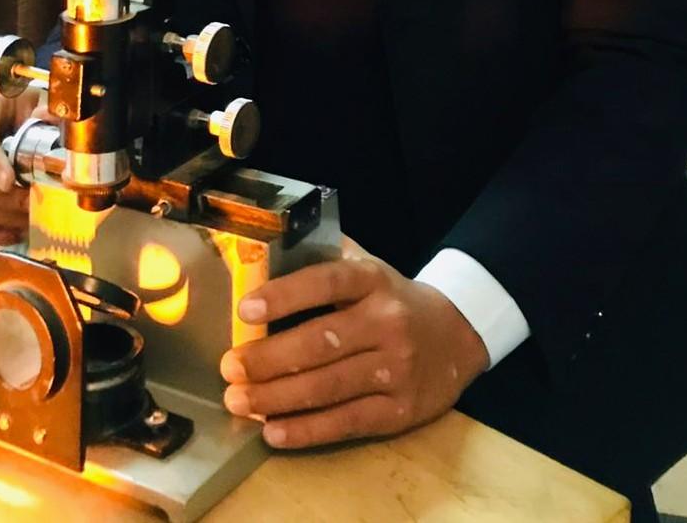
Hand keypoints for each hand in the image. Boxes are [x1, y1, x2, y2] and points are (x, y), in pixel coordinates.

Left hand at [219, 240, 488, 449]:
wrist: (457, 334)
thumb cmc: (392, 299)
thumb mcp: (367, 268)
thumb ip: (324, 260)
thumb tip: (259, 254)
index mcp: (373, 279)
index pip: (326, 282)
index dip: (285, 295)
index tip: (244, 310)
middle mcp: (387, 322)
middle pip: (321, 342)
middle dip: (268, 358)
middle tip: (229, 368)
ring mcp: (396, 369)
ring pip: (328, 387)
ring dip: (276, 397)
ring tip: (238, 401)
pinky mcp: (400, 411)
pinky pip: (346, 422)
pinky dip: (306, 429)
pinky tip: (272, 431)